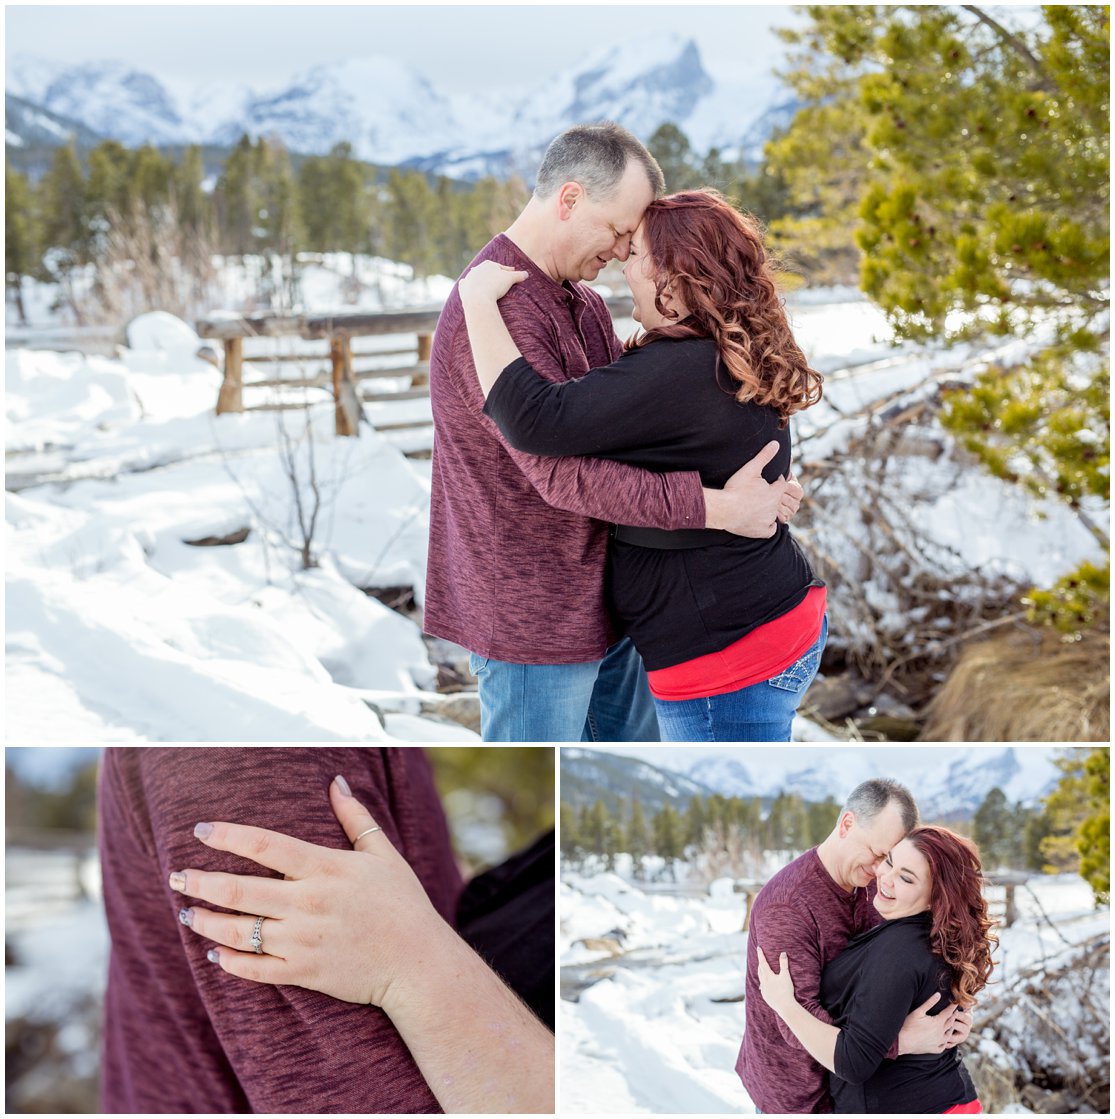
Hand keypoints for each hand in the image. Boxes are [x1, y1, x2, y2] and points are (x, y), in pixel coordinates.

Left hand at [169, 777, 447, 1010]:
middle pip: (240, 890)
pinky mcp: (304, 973)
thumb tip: (336, 781)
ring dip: (206, 921)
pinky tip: (215, 951)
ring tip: (186, 912)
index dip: (228, 836)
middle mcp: (309, 903)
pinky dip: (229, 961)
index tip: (200, 830)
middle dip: (200, 882)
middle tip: (176, 876)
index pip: (266, 845)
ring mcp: (304, 941)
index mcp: (326, 869)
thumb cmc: (402, 903)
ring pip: (239, 932)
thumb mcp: (383, 854)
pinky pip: (255, 969)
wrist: (418, 962)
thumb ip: (355, 818)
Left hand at [458, 260, 527, 303]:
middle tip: (499, 279)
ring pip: (476, 278)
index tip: (512, 273)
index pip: (500, 267)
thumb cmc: (495, 286)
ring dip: (481, 280)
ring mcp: (469, 278)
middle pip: (488, 272)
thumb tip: (526, 274)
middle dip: (493, 274)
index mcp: (488, 264)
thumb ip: (518, 275)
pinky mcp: (463, 287)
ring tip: (486, 285)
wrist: (478, 298)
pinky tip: (471, 288)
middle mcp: (477, 269)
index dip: (508, 271)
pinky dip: (469, 286)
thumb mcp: (510, 279)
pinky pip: (466, 285)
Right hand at [706, 441, 802, 536]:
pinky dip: (767, 526)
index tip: (768, 480)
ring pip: (774, 514)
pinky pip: (770, 530)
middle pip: (777, 499)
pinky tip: (760, 520)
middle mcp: (775, 507)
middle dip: (770, 495)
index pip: (781, 484)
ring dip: (768, 510)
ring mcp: (768, 520)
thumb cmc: (736, 489)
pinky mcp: (761, 531)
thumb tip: (776, 443)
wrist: (723, 509)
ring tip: (755, 505)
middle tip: (758, 492)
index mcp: (775, 492)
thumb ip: (765, 456)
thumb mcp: (750, 469)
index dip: (776, 480)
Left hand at [756, 946, 797, 1015]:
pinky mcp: (765, 996)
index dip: (761, 954)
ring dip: (760, 972)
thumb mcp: (786, 976)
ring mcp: (764, 990)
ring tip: (761, 968)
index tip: (758, 947)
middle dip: (760, 963)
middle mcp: (763, 982)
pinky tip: (763, 984)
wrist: (785, 1006)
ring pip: (760, 978)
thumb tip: (783, 953)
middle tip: (761, 957)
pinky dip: (762, 982)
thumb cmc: (786, 990)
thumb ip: (784, 964)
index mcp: (768, 976)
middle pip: (760, 970)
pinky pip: (762, 987)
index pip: (763, 962)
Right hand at [896, 993, 968, 1054]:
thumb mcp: (918, 1011)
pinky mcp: (935, 1049)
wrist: (903, 1041)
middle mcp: (940, 1033)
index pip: (948, 1013)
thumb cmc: (909, 1025)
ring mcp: (938, 1042)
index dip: (952, 1007)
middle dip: (953, 1016)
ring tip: (952, 1024)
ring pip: (949, 1034)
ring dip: (952, 1028)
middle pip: (950, 1023)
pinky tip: (946, 1039)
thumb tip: (938, 994)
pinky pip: (945, 1045)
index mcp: (937, 1023)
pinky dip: (947, 1041)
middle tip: (956, 1011)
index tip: (956, 1003)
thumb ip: (929, 1002)